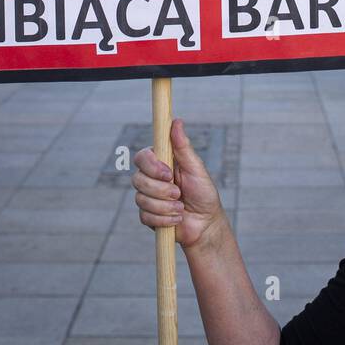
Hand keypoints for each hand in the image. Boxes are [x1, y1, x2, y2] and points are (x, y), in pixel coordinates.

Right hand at [132, 117, 225, 249]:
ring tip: (181, 207)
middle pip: (138, 179)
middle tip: (179, 194)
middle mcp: (151, 178)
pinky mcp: (147, 215)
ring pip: (141, 199)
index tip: (169, 174)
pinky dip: (164, 219)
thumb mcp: (195, 168)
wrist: (205, 223)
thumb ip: (183, 146)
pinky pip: (145, 216)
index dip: (152, 166)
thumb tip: (176, 121)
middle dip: (161, 190)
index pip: (142, 157)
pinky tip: (176, 218)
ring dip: (165, 206)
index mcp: (161, 163)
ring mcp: (147, 197)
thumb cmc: (203, 193)